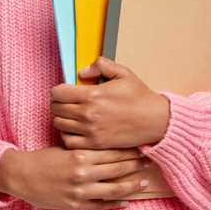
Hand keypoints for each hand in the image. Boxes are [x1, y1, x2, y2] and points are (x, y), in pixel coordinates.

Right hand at [0, 146, 150, 209]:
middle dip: (136, 165)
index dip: (131, 151)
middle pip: (118, 169)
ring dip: (131, 186)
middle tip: (149, 162)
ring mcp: (79, 191)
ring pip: (114, 190)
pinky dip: (114, 204)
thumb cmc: (45, 158)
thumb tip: (113, 142)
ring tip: (143, 182)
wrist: (21, 175)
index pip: (114, 153)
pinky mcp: (74, 205)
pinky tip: (125, 201)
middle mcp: (82, 174)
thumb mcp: (68, 147)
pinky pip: (100, 206)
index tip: (143, 149)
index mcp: (81, 156)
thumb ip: (89, 147)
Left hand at [50, 58, 170, 148]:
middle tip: (68, 102)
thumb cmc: (140, 97)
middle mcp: (88, 113)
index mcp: (93, 95)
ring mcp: (90, 130)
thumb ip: (101, 66)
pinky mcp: (94, 143)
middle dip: (59, 103)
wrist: (155, 120)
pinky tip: (76, 129)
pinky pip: (68, 140)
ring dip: (62, 118)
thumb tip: (82, 72)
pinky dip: (67, 134)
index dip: (59, 90)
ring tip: (72, 115)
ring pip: (59, 124)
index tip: (65, 91)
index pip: (57, 93)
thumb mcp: (124, 73)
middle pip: (55, 108)